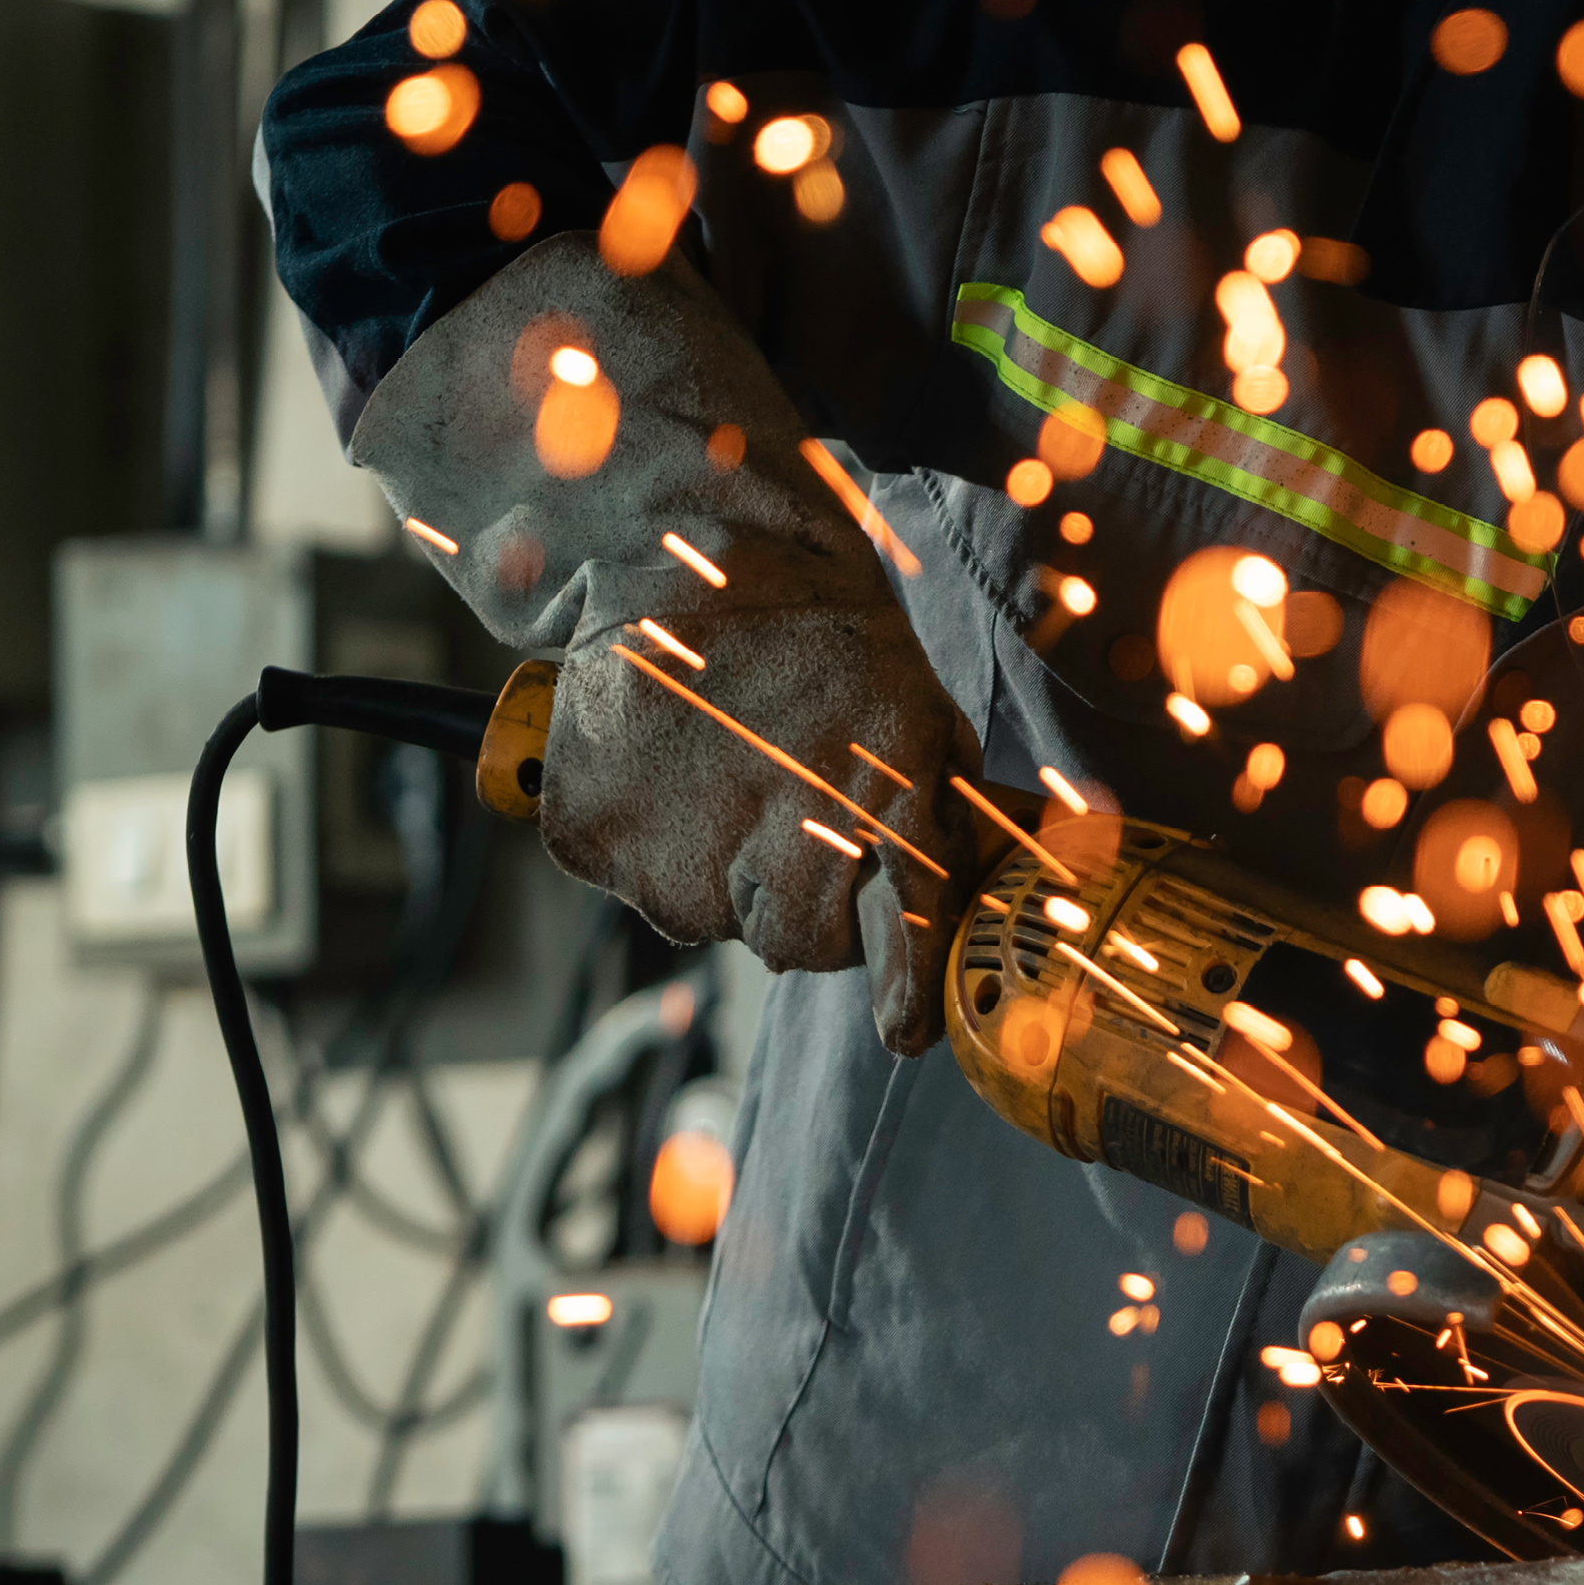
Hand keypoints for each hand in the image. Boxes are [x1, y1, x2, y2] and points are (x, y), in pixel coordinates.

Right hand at [542, 597, 979, 1055]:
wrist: (685, 556)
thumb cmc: (825, 645)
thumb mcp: (920, 716)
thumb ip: (950, 824)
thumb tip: (991, 908)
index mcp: (880, 785)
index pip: (907, 920)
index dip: (908, 980)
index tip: (907, 1028)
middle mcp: (777, 824)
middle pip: (800, 945)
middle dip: (807, 905)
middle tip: (794, 822)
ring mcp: (672, 840)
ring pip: (708, 920)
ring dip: (722, 872)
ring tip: (725, 776)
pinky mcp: (591, 836)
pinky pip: (631, 885)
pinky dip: (649, 844)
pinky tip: (668, 773)